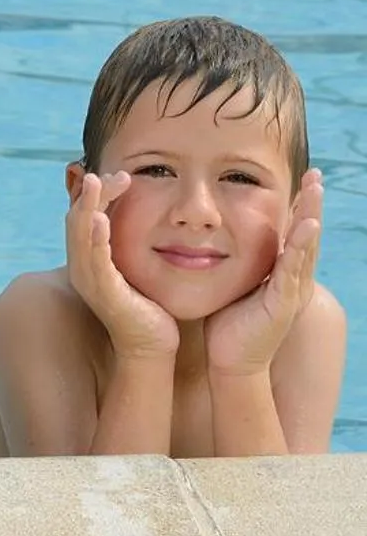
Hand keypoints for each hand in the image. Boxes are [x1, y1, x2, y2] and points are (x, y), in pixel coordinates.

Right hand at [66, 171, 178, 358]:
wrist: (154, 347)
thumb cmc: (152, 306)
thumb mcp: (142, 266)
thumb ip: (142, 242)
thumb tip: (162, 213)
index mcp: (92, 258)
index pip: (87, 215)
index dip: (101, 193)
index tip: (123, 175)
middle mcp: (84, 266)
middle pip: (77, 219)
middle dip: (93, 193)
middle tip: (114, 172)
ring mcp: (90, 280)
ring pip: (80, 235)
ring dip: (87, 207)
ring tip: (96, 183)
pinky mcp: (104, 293)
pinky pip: (95, 261)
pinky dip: (95, 238)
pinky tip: (101, 219)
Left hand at [206, 170, 322, 376]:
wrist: (232, 360)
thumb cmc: (229, 322)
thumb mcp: (235, 283)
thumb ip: (236, 261)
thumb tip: (218, 234)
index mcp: (282, 272)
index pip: (292, 233)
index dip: (298, 207)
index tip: (303, 179)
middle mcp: (293, 279)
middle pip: (305, 235)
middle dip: (311, 204)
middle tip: (316, 175)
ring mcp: (292, 291)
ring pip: (304, 248)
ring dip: (310, 218)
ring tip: (316, 191)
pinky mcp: (283, 304)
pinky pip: (292, 272)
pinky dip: (299, 249)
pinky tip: (306, 228)